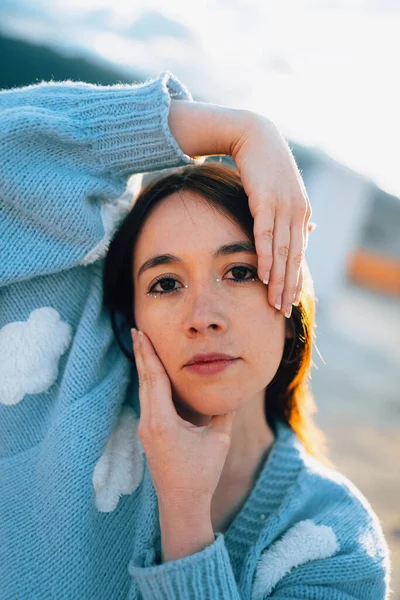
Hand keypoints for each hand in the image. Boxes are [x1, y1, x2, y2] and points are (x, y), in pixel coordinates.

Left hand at [131, 328, 234, 508]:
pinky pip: (147, 401)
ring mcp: (146, 429)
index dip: (149, 353)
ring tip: (142, 346)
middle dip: (141, 354)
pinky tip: (151, 375)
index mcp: (163, 421)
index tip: (141, 333)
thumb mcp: (218, 440)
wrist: (181, 503)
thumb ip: (222, 412)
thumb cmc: (201, 473)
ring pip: (143, 390)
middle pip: (144, 380)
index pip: (154, 378)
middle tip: (137, 330)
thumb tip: (231, 390)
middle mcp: (149, 422)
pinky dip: (148, 382)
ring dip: (144, 367)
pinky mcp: (149, 434)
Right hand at [231, 114, 311, 317]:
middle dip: (289, 287)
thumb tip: (304, 233)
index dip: (295, 279)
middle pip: (293, 258)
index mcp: (301, 214)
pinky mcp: (266, 200)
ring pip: (282, 251)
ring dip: (278, 280)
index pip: (299, 254)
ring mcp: (283, 207)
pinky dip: (266, 257)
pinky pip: (266, 235)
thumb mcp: (279, 193)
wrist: (254, 136)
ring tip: (274, 302)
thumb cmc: (264, 167)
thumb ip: (285, 216)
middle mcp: (297, 212)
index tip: (290, 300)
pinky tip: (264, 276)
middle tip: (283, 311)